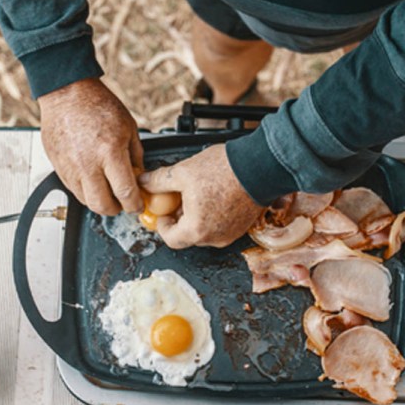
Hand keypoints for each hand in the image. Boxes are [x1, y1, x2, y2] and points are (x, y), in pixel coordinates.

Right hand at [38, 78, 143, 214]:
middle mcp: (88, 164)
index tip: (138, 205)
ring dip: (99, 201)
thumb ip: (136, 156)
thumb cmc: (97, 105)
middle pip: (102, 205)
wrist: (66, 93)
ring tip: (107, 189)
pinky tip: (93, 179)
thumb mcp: (129, 127)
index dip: (134, 205)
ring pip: (86, 201)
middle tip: (122, 202)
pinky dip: (86, 191)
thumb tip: (140, 176)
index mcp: (110, 152)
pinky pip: (73, 190)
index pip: (125, 193)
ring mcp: (70, 167)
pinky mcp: (58, 167)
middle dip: (116, 209)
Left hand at [138, 144, 263, 248]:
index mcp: (197, 230)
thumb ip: (158, 181)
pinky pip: (220, 225)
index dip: (162, 225)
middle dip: (179, 217)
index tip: (162, 212)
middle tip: (178, 198)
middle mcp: (215, 237)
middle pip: (188, 235)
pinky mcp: (242, 226)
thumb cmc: (226, 170)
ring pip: (204, 230)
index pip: (170, 239)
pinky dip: (212, 214)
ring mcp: (231, 234)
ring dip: (196, 216)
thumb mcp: (183, 172)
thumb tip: (144, 182)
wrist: (260, 164)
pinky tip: (213, 194)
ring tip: (197, 193)